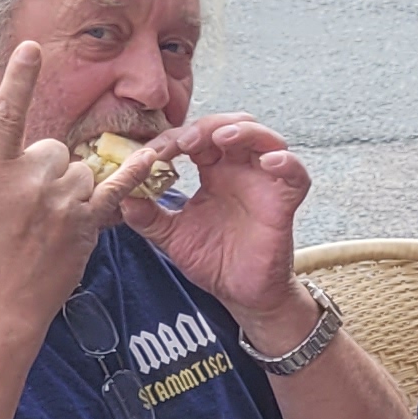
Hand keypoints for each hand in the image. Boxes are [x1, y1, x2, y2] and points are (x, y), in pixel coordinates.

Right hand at [0, 42, 151, 333]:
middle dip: (51, 170)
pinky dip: (133, 174)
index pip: (6, 114)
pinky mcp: (83, 222)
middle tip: (34, 209)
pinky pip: (115, 189)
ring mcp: (57, 201)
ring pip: (82, 171)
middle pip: (55, 149)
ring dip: (74, 190)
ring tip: (52, 226)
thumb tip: (37, 153)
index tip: (32, 47)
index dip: (20, 79)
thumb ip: (6, 172)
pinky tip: (151, 156)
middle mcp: (27, 179)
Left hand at [130, 113, 311, 340]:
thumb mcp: (171, 236)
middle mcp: (241, 172)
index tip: (153, 153)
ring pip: (266, 139)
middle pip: (233, 126)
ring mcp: (265, 184)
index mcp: (214, 173)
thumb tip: (121, 197)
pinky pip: (296, 175)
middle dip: (208, 125)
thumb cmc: (212, 261)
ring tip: (221, 139)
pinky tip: (268, 162)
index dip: (175, 138)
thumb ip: (148, 215)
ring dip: (244, 131)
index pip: (198, 139)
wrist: (240, 294)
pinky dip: (286, 162)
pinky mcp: (284, 203)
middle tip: (184, 140)